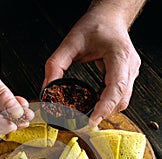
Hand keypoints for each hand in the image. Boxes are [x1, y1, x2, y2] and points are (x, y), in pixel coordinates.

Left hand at [43, 10, 140, 125]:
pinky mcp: (128, 76)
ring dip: (106, 110)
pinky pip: (120, 96)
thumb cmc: (95, 25)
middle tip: (85, 122)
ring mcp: (131, 72)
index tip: (91, 120)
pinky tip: (95, 103)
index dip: (104, 107)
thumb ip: (56, 65)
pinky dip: (107, 103)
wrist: (110, 17)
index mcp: (119, 55)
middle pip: (121, 100)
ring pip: (122, 101)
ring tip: (89, 114)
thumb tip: (46, 89)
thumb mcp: (70, 42)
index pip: (115, 88)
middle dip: (103, 113)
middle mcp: (129, 65)